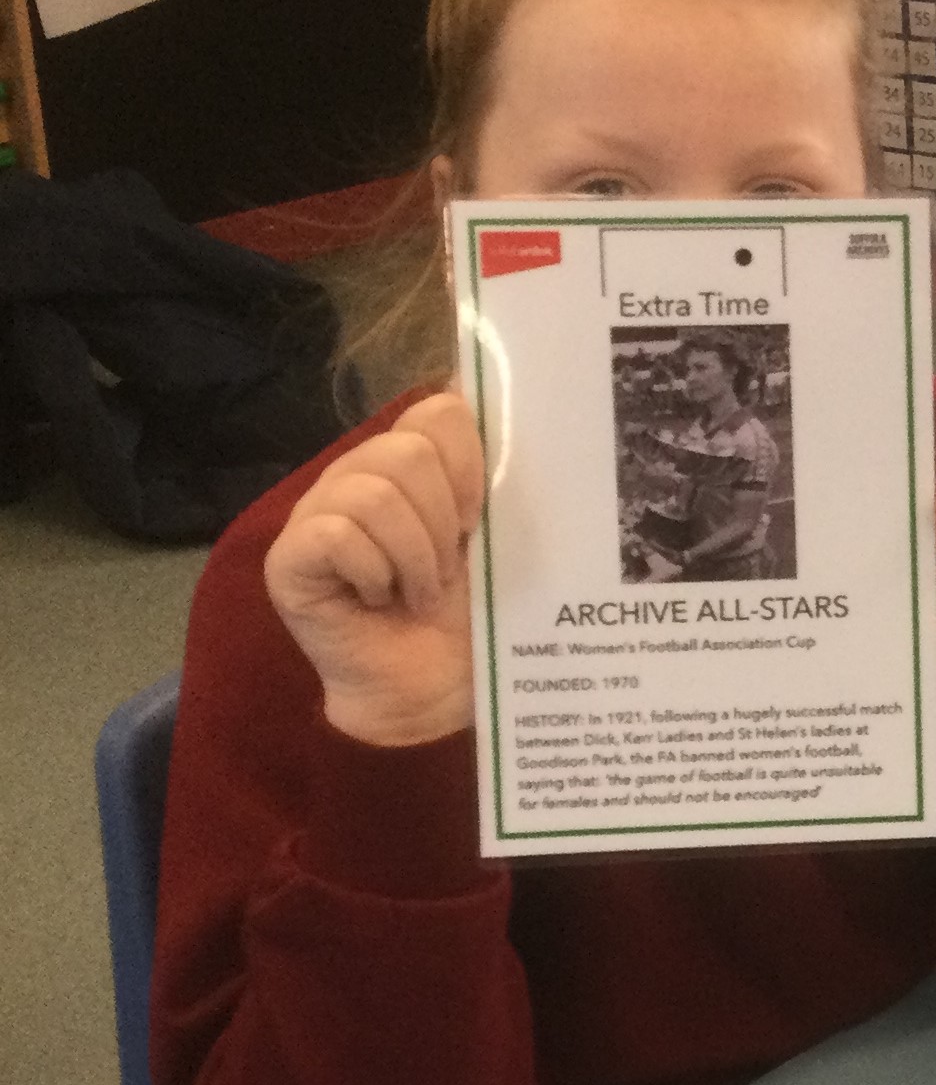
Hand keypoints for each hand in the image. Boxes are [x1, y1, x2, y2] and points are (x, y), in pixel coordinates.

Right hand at [262, 391, 484, 746]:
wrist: (434, 695)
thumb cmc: (467, 622)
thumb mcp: (496, 543)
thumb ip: (494, 476)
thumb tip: (483, 390)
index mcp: (411, 468)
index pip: (437, 412)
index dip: (469, 464)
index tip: (479, 519)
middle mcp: (359, 478)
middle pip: (409, 451)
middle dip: (443, 520)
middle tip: (445, 570)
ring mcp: (318, 514)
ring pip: (375, 492)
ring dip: (414, 554)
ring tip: (418, 591)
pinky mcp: (289, 558)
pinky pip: (337, 532)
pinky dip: (374, 572)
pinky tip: (378, 599)